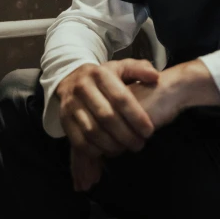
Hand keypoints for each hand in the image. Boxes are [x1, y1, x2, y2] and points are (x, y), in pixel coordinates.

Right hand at [69, 72, 183, 193]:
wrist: (72, 78)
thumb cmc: (104, 76)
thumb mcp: (122, 67)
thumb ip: (140, 69)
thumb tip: (155, 76)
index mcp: (101, 74)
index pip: (121, 98)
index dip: (136, 117)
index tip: (149, 131)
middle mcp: (84, 88)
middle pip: (107, 117)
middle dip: (126, 134)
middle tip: (140, 144)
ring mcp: (72, 105)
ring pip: (93, 131)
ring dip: (112, 145)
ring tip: (127, 149)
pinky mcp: (64, 120)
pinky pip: (79, 141)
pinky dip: (95, 150)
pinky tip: (109, 151)